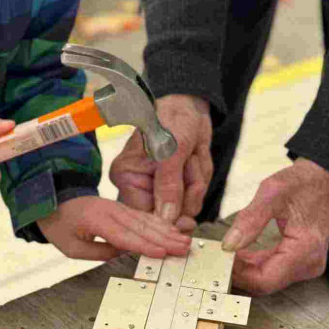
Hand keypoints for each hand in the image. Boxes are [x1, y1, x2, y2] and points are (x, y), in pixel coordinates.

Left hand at [36, 196, 191, 261]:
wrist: (53, 199)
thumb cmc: (59, 224)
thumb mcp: (71, 246)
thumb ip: (98, 251)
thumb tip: (122, 254)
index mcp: (96, 219)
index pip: (123, 235)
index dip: (144, 245)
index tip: (163, 253)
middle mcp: (111, 210)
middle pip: (141, 227)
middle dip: (165, 238)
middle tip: (184, 248)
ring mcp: (117, 207)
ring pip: (145, 220)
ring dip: (166, 231)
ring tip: (184, 239)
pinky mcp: (120, 208)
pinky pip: (142, 216)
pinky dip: (159, 223)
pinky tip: (171, 229)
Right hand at [109, 95, 211, 226]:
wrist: (189, 106)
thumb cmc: (174, 119)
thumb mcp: (172, 149)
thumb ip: (168, 183)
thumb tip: (166, 218)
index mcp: (127, 176)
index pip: (143, 216)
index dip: (167, 221)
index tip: (187, 220)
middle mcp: (139, 186)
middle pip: (167, 216)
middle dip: (187, 193)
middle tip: (188, 162)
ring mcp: (159, 188)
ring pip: (185, 207)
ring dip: (196, 183)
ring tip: (191, 156)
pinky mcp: (176, 186)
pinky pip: (194, 198)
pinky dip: (200, 180)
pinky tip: (194, 160)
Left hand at [221, 158, 328, 294]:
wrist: (322, 179)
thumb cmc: (301, 183)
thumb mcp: (271, 193)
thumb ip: (249, 220)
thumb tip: (228, 245)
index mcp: (304, 250)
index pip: (265, 279)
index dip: (239, 275)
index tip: (220, 261)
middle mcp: (308, 263)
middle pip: (266, 283)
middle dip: (239, 273)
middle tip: (217, 257)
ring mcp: (306, 264)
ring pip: (268, 278)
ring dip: (245, 269)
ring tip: (225, 253)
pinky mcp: (301, 261)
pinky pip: (273, 269)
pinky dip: (254, 264)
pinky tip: (239, 253)